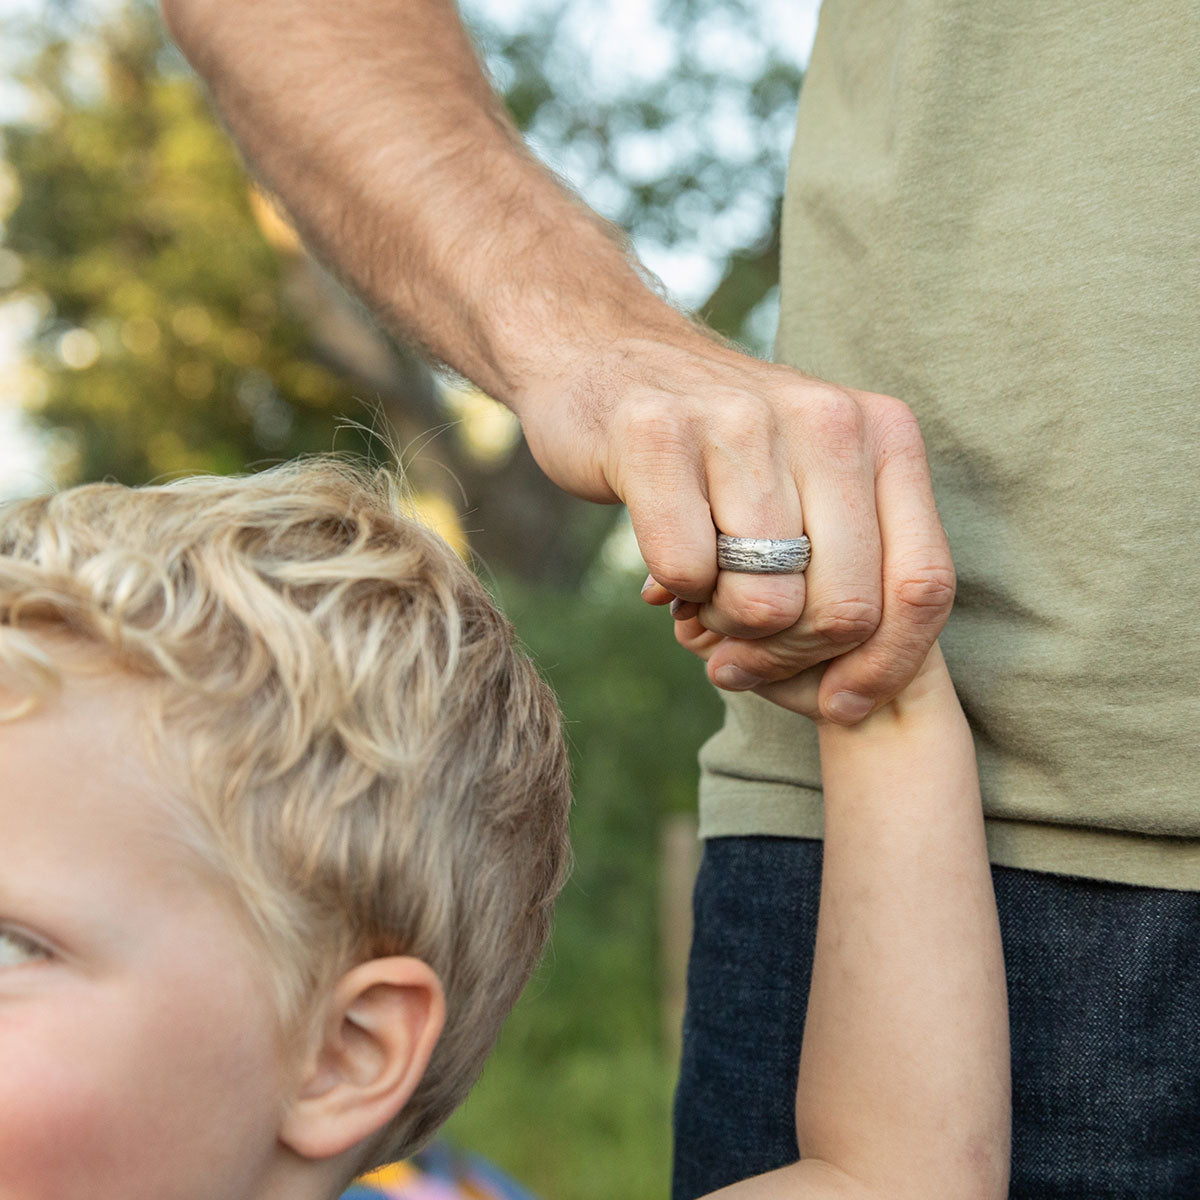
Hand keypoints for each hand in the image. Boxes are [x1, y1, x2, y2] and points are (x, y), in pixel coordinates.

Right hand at [518, 332, 954, 723]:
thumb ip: (856, 570)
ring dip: (725, 624)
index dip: (882, 667)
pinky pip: (687, 571)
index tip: (837, 700)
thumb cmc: (719, 452)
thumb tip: (854, 695)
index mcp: (884, 434)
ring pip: (766, 605)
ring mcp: (742, 421)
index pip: (921, 587)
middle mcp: (828, 418)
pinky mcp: (657, 433)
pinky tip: (665, 564)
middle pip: (845, 611)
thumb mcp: (814, 486)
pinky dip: (673, 588)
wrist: (607, 358)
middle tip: (743, 642)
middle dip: (789, 655)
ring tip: (704, 594)